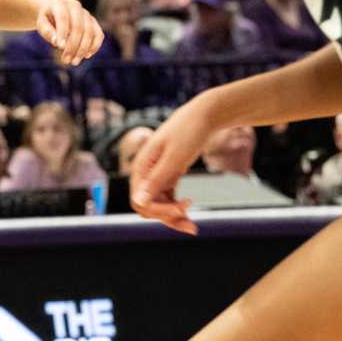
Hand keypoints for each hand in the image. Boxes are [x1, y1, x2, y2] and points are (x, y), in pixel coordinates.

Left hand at [35, 0, 102, 64]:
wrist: (55, 10)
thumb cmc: (47, 19)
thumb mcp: (41, 23)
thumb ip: (47, 31)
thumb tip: (56, 42)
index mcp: (60, 4)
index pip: (63, 18)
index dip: (63, 32)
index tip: (60, 47)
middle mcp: (76, 7)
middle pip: (79, 27)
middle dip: (73, 46)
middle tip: (66, 61)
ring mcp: (87, 15)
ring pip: (90, 32)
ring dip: (83, 49)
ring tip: (74, 62)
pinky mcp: (94, 23)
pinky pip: (99, 35)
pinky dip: (94, 46)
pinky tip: (86, 56)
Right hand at [128, 96, 217, 235]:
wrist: (203, 115)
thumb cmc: (188, 132)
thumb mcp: (174, 157)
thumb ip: (156, 180)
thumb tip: (138, 201)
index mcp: (141, 168)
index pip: (140, 201)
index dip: (160, 211)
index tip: (184, 209)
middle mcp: (145, 173)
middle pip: (147, 207)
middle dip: (167, 218)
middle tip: (193, 226)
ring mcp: (156, 174)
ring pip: (158, 205)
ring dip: (173, 216)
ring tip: (193, 226)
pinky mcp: (168, 174)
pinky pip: (166, 197)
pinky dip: (176, 206)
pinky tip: (189, 208)